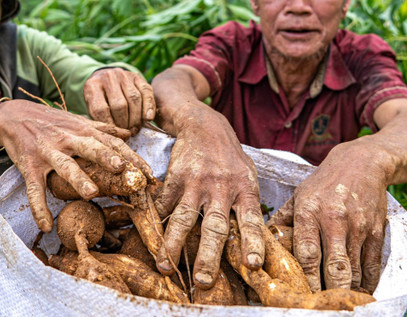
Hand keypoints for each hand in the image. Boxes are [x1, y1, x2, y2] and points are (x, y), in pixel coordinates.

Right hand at [0, 100, 151, 231]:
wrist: (13, 116)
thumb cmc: (50, 121)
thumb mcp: (76, 120)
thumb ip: (102, 128)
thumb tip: (127, 133)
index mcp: (83, 130)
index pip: (112, 143)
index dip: (131, 157)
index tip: (149, 173)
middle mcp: (68, 139)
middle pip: (91, 147)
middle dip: (107, 158)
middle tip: (123, 170)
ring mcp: (48, 152)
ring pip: (65, 166)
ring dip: (78, 179)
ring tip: (91, 194)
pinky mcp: (30, 165)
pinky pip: (34, 188)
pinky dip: (39, 207)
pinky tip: (46, 224)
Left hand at [83, 68, 154, 134]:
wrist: (104, 78)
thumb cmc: (98, 99)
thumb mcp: (91, 107)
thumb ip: (99, 119)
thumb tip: (113, 136)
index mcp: (91, 86)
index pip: (100, 109)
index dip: (110, 126)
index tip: (115, 136)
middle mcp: (107, 77)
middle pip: (119, 105)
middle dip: (124, 123)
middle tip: (127, 134)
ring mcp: (122, 75)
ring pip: (134, 99)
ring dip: (136, 118)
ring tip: (135, 129)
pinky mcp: (136, 76)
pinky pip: (146, 91)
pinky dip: (149, 106)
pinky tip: (148, 118)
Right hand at [154, 106, 265, 287]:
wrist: (203, 125)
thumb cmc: (229, 157)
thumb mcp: (247, 176)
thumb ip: (248, 205)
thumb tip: (254, 241)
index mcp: (244, 189)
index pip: (251, 220)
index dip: (252, 243)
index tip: (252, 265)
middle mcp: (221, 188)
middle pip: (215, 227)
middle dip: (209, 256)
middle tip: (204, 280)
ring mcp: (196, 184)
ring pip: (184, 219)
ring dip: (174, 245)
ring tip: (166, 266)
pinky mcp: (175, 179)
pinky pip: (165, 206)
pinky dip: (157, 225)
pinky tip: (152, 241)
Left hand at [272, 140, 388, 292]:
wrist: (363, 163)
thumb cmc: (324, 182)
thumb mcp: (299, 194)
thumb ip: (282, 219)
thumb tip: (262, 239)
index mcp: (310, 211)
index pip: (307, 252)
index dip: (305, 278)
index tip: (300, 295)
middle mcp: (335, 220)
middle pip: (334, 266)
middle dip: (328, 291)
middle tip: (320, 307)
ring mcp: (358, 227)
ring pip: (354, 270)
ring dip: (347, 291)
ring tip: (338, 305)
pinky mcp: (377, 231)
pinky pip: (372, 265)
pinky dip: (367, 283)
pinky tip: (359, 293)